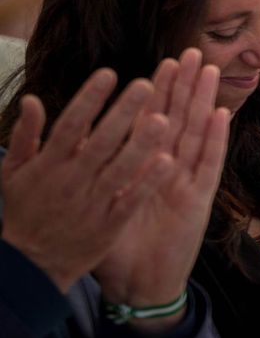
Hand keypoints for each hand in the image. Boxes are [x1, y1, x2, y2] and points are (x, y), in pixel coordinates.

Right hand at [1, 70, 173, 293]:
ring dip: (141, 144)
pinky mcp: (109, 224)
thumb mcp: (13, 173)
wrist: (30, 264)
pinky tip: (167, 161)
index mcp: (48, 164)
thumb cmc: (25, 210)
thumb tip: (31, 99)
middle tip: (145, 84)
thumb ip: (25, 136)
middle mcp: (71, 180)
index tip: (109, 73)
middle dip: (123, 113)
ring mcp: (91, 202)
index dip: (89, 99)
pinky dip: (147, 181)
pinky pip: (130, 199)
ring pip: (120, 168)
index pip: (69, 125)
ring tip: (163, 118)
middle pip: (101, 141)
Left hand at [93, 51, 230, 333]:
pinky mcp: (198, 201)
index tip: (162, 63)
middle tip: (191, 52)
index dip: (158, 93)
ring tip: (208, 71)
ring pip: (197, 134)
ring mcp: (186, 183)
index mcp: (144, 169)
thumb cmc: (116, 249)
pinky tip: (222, 114)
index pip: (152, 123)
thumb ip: (89, 173)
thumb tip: (68, 143)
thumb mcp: (96, 205)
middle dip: (185, 86)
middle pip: (179, 120)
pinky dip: (215, 140)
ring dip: (203, 102)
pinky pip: (208, 165)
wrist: (137, 287)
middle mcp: (168, 171)